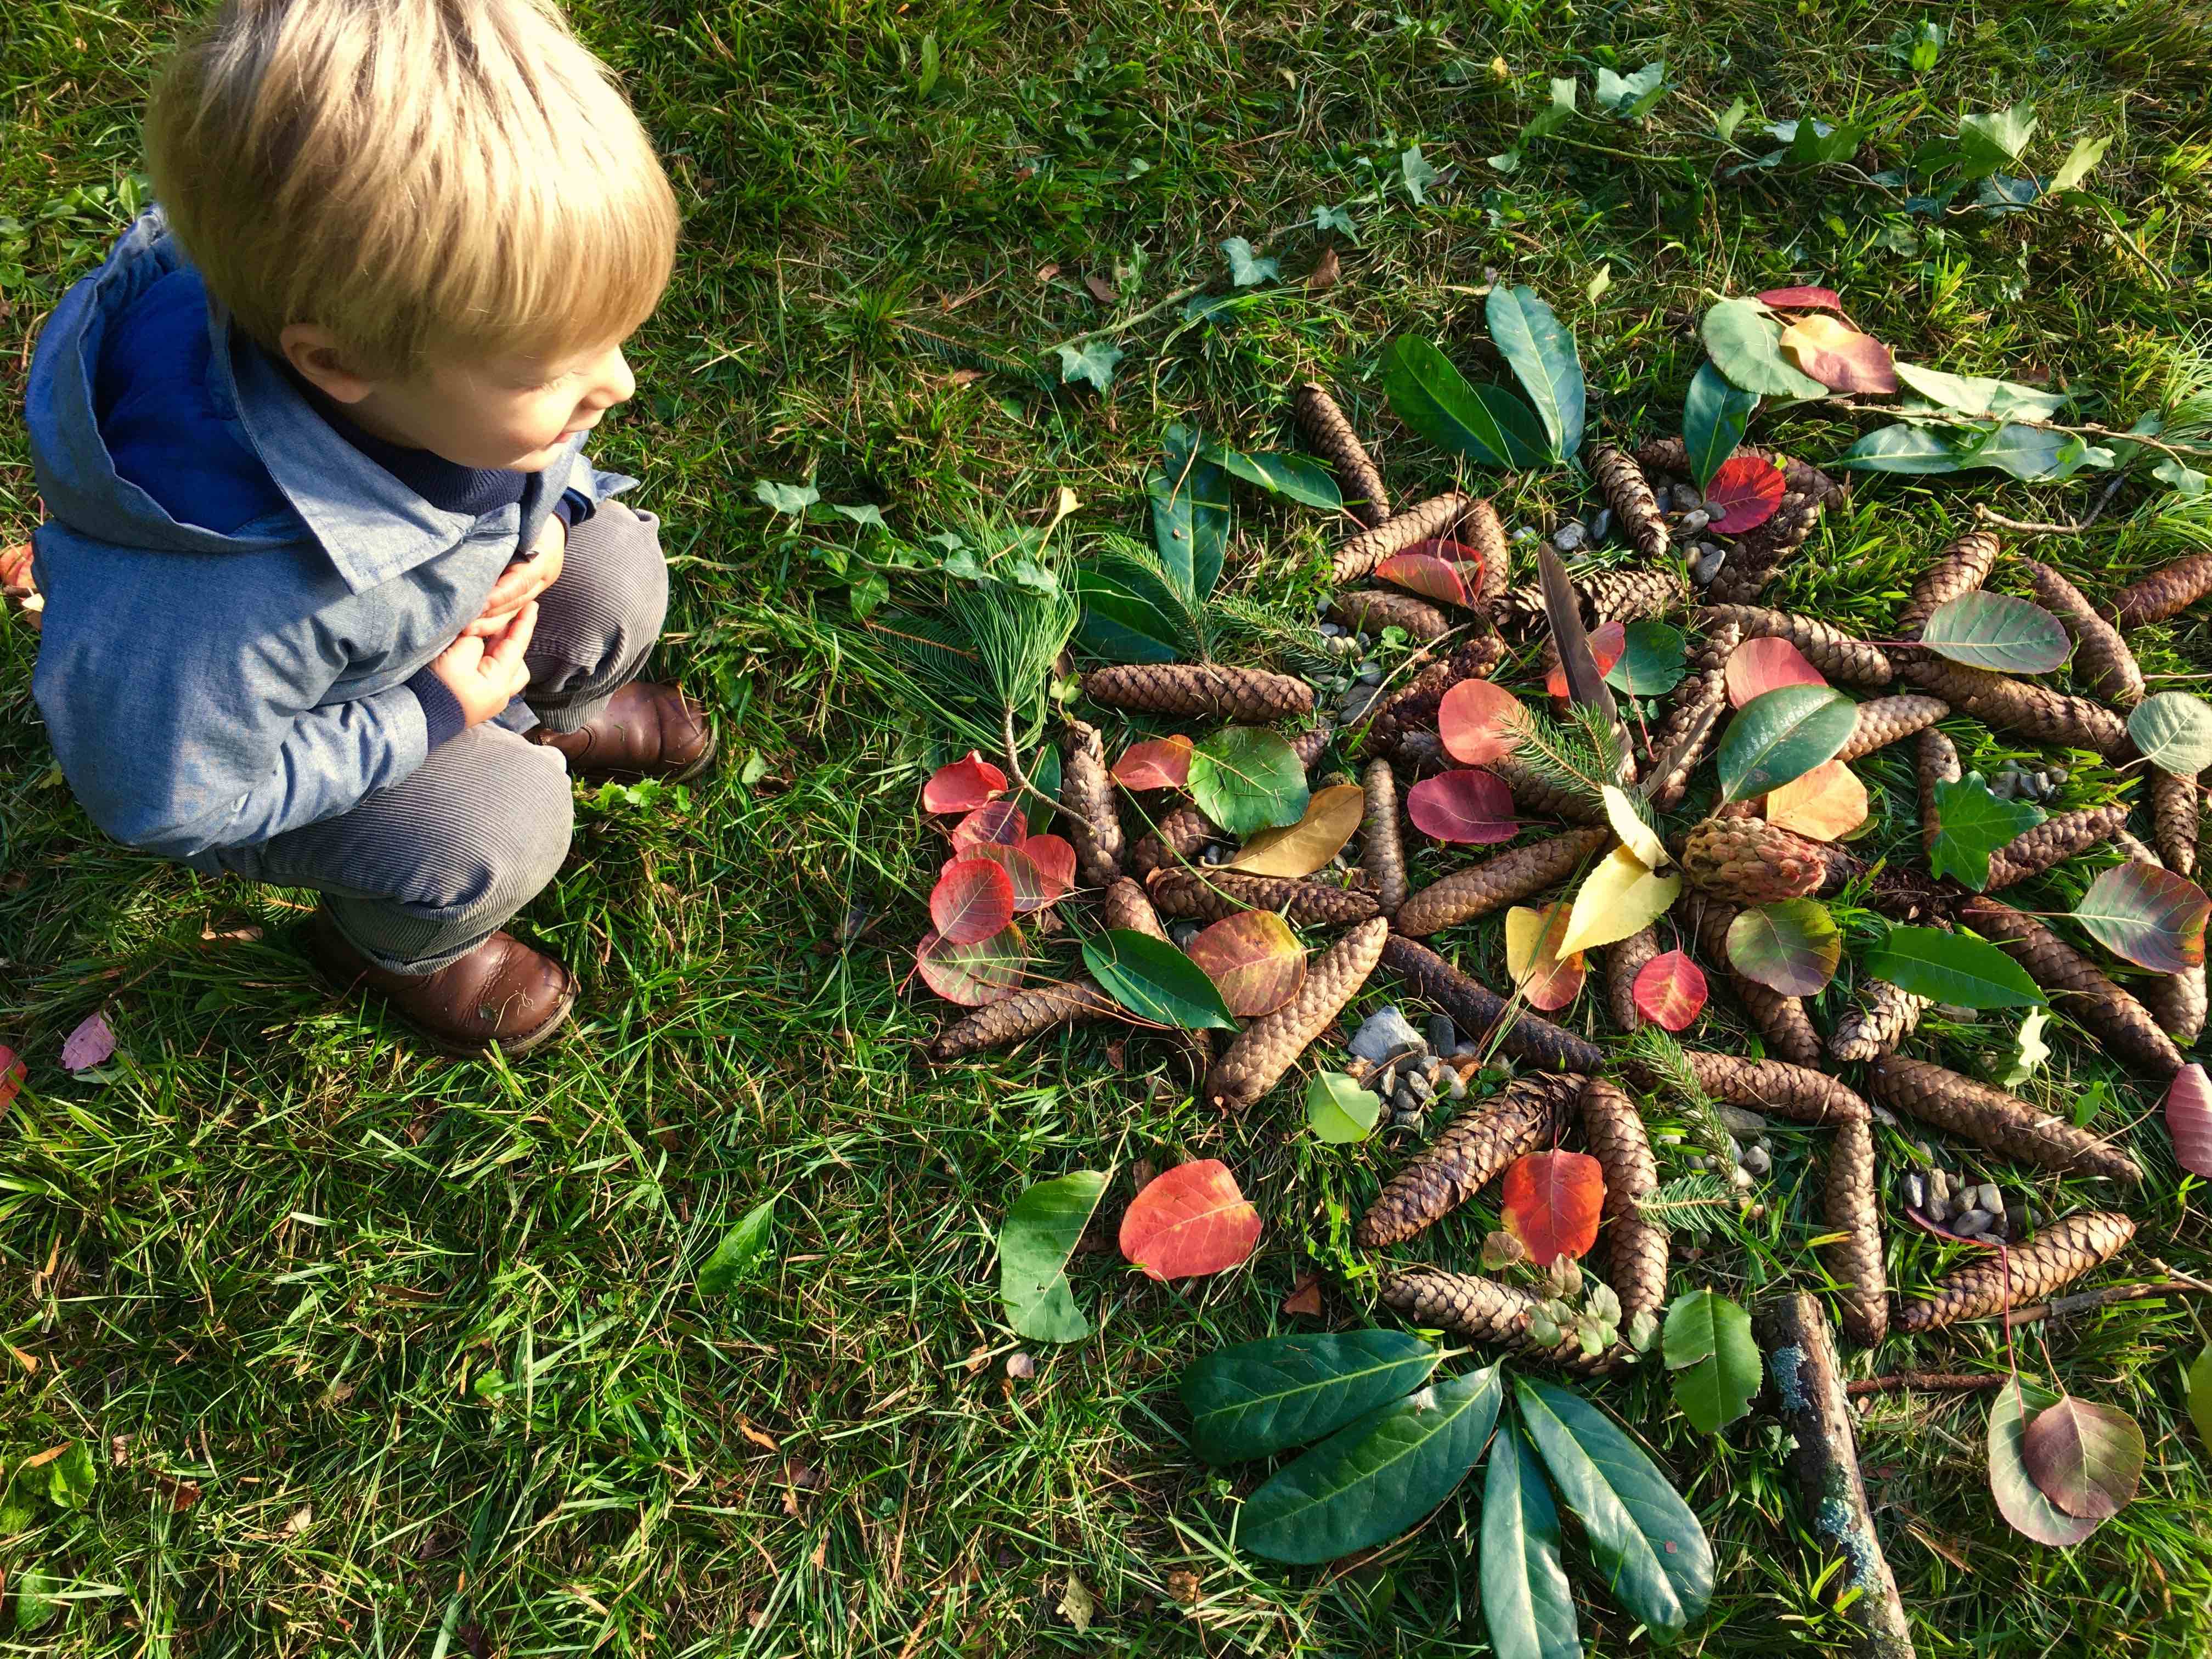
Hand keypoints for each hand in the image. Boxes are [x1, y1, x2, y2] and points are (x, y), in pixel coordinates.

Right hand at [429, 601, 538, 724]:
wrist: (417, 717)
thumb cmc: (436, 688)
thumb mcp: (456, 657)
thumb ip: (474, 641)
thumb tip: (478, 636)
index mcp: (500, 683)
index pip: (517, 646)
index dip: (524, 624)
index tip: (533, 604)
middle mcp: (499, 693)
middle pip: (515, 658)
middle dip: (511, 636)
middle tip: (504, 615)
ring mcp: (488, 698)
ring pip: (503, 665)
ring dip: (497, 646)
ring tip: (487, 630)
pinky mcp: (475, 698)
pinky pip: (488, 672)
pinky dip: (486, 656)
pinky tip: (476, 646)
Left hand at [463, 517, 566, 637]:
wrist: (555, 520)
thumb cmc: (532, 512)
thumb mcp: (521, 519)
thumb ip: (501, 535)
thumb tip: (469, 544)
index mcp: (544, 557)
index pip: (519, 583)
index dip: (498, 596)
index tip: (476, 604)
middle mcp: (545, 576)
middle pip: (517, 602)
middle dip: (491, 616)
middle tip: (464, 627)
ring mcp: (541, 586)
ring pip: (516, 611)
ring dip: (492, 624)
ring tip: (467, 632)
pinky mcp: (534, 592)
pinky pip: (516, 610)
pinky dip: (498, 619)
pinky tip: (479, 627)